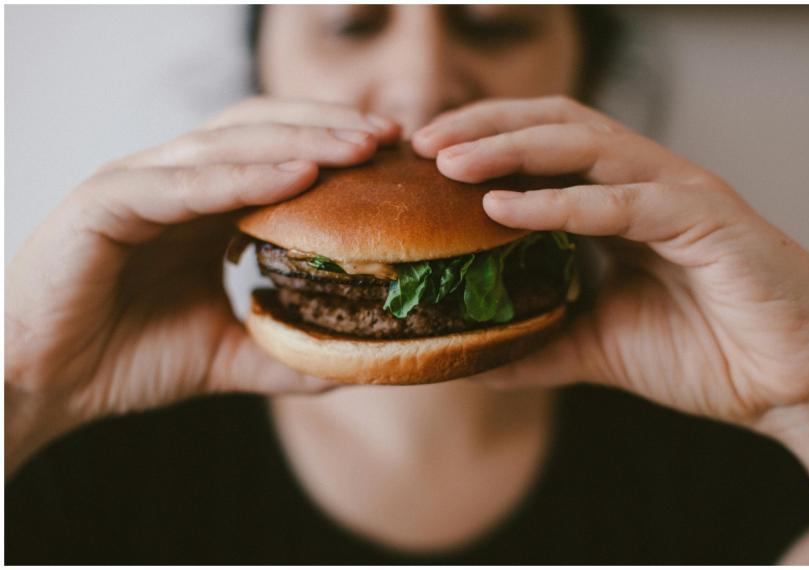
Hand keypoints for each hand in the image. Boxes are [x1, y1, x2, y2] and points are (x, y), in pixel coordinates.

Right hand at [5, 97, 399, 473]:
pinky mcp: (105, 203)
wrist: (40, 384)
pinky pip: (184, 183)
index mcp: (202, 206)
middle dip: (329, 129)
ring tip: (360, 147)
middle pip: (263, 131)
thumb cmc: (123, 358)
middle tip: (391, 139)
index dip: (335, 150)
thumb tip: (350, 363)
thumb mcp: (225, 355)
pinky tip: (297, 177)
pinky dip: (243, 176)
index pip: (277, 154)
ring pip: (229, 145)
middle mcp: (174, 182)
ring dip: (300, 141)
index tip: (395, 160)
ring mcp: (139, 184)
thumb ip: (283, 351)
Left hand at [413, 96, 808, 425]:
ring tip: (449, 162)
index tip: (422, 161)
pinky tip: (504, 208)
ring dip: (511, 148)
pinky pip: (623, 201)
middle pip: (555, 125)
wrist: (793, 387)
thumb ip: (540, 342)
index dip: (482, 144)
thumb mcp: (599, 346)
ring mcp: (677, 194)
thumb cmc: (707, 355)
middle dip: (484, 126)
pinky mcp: (707, 220)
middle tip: (422, 143)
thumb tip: (475, 358)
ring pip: (585, 145)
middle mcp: (646, 183)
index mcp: (621, 202)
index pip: (543, 149)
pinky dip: (560, 202)